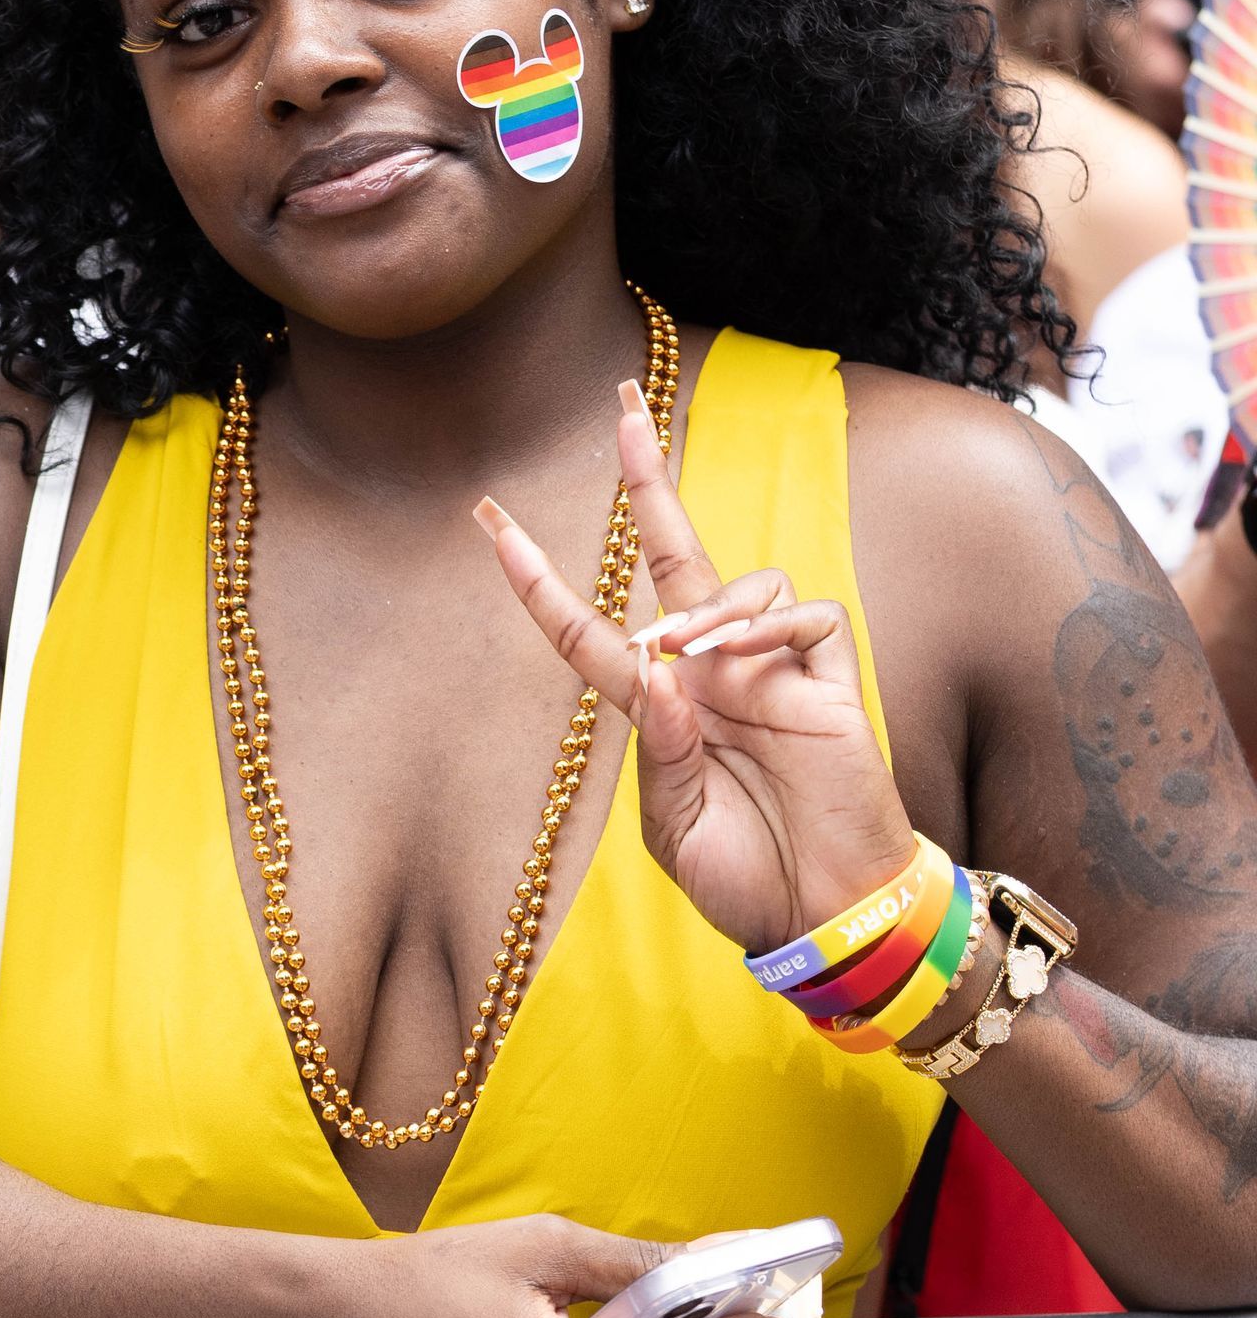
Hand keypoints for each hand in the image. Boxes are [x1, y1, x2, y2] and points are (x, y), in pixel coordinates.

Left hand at [478, 376, 918, 954]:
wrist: (826, 915)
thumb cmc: (747, 878)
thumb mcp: (676, 826)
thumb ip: (662, 745)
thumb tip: (658, 659)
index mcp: (660, 706)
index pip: (590, 628)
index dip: (539, 581)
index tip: (489, 525)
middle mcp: (711, 670)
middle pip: (673, 551)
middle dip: (647, 477)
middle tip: (622, 402)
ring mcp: (771, 666)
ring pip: (739, 580)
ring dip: (709, 604)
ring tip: (694, 655)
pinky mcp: (828, 676)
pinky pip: (807, 612)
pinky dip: (772, 623)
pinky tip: (754, 657)